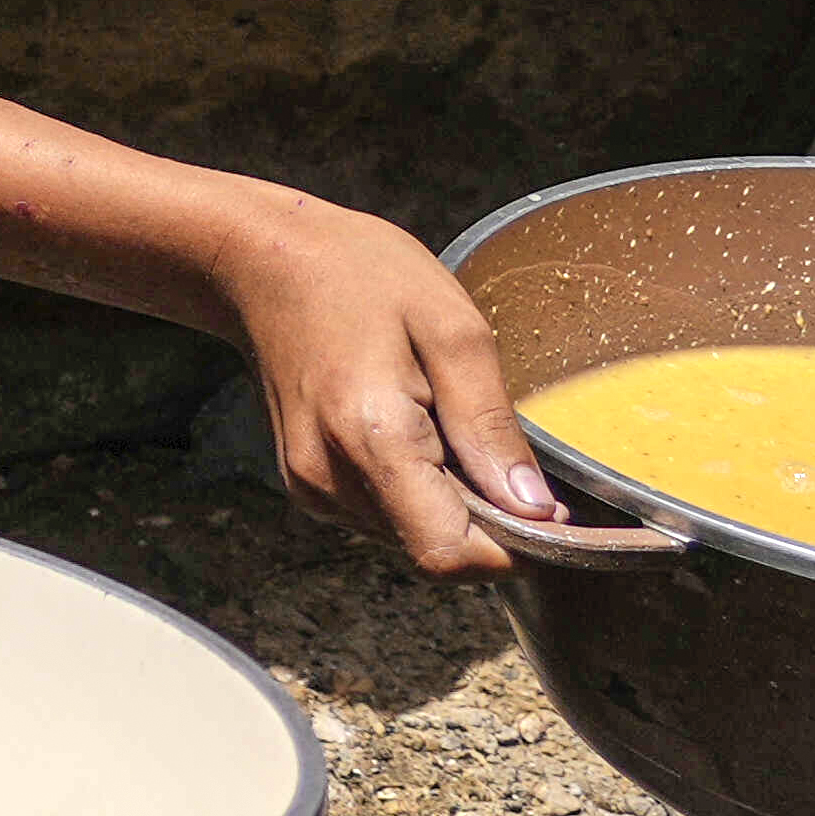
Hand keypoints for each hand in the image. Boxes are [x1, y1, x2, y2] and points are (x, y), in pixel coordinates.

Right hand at [213, 193, 565, 573]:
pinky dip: (418, 490)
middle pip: (436, 548)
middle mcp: (330, 478)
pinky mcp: (307, 484)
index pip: (450, 553)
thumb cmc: (359, 275)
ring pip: (413, 535)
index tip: (553, 513)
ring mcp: (311, 487)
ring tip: (447, 424)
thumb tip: (536, 507)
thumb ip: (490, 423)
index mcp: (370, 436)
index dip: (515, 549)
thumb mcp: (451, 328)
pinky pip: (386, 515)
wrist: (262, 262)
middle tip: (504, 450)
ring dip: (451, 503)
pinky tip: (416, 430)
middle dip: (488, 521)